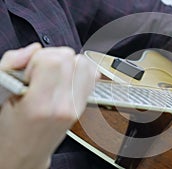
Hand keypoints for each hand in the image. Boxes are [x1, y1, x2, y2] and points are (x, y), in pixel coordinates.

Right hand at [0, 43, 96, 168]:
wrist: (25, 151)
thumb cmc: (11, 126)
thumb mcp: (0, 93)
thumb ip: (12, 63)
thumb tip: (34, 48)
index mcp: (40, 105)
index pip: (55, 61)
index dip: (39, 58)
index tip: (30, 71)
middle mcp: (64, 105)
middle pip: (71, 58)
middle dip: (53, 58)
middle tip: (40, 73)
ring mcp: (76, 106)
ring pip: (84, 64)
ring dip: (67, 63)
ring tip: (52, 76)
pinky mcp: (82, 105)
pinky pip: (91, 76)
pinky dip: (79, 70)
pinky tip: (65, 78)